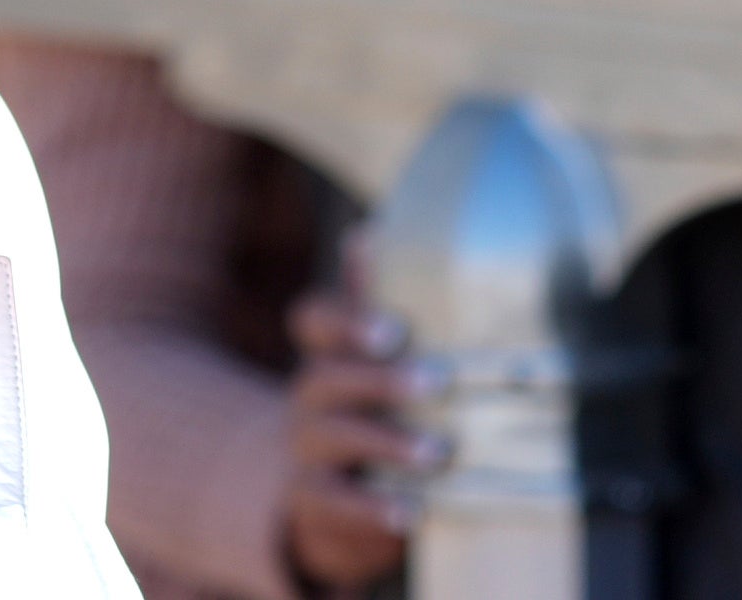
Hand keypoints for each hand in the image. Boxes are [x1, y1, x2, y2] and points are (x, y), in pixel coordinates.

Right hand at [280, 273, 443, 597]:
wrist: (315, 496)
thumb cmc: (366, 412)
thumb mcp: (371, 361)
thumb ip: (375, 303)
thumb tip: (373, 229)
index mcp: (329, 354)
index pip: (314, 320)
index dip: (347, 319)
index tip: (395, 329)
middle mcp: (309, 397)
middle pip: (324, 376)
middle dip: (378, 378)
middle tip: (437, 382)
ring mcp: (304, 450)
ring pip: (330, 436)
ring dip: (385, 440)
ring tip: (437, 452)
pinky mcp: (310, 503)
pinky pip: (330, 502)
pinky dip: (370, 508)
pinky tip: (410, 512)